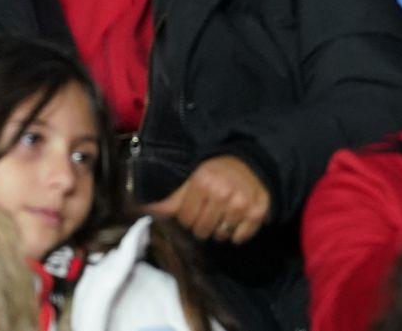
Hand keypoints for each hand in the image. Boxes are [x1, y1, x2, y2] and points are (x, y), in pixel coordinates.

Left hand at [146, 155, 270, 245]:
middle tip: (213, 211)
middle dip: (205, 225)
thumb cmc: (218, 174)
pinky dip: (238, 233)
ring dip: (222, 229)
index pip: (186, 220)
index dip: (191, 216)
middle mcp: (223, 191)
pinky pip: (240, 238)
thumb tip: (144, 210)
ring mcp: (241, 203)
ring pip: (221, 236)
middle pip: (202, 231)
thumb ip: (171, 199)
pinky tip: (239, 219)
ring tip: (226, 213)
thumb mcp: (194, 180)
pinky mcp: (257, 212)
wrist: (254, 164)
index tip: (199, 206)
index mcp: (203, 181)